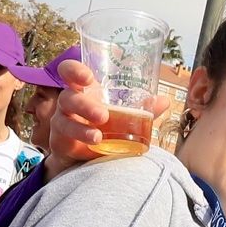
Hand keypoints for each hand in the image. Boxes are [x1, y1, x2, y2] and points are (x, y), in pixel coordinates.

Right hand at [44, 61, 170, 176]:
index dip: (74, 71)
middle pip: (68, 96)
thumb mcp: (121, 116)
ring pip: (65, 119)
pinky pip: (65, 137)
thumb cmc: (102, 127)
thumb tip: (164, 100)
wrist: (83, 155)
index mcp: (83, 90)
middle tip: (103, 115)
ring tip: (98, 136)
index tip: (88, 78)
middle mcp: (69, 102)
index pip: (70, 72)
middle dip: (85, 105)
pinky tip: (95, 143)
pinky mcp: (60, 139)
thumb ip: (141, 109)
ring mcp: (62, 120)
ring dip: (81, 128)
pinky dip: (80, 139)